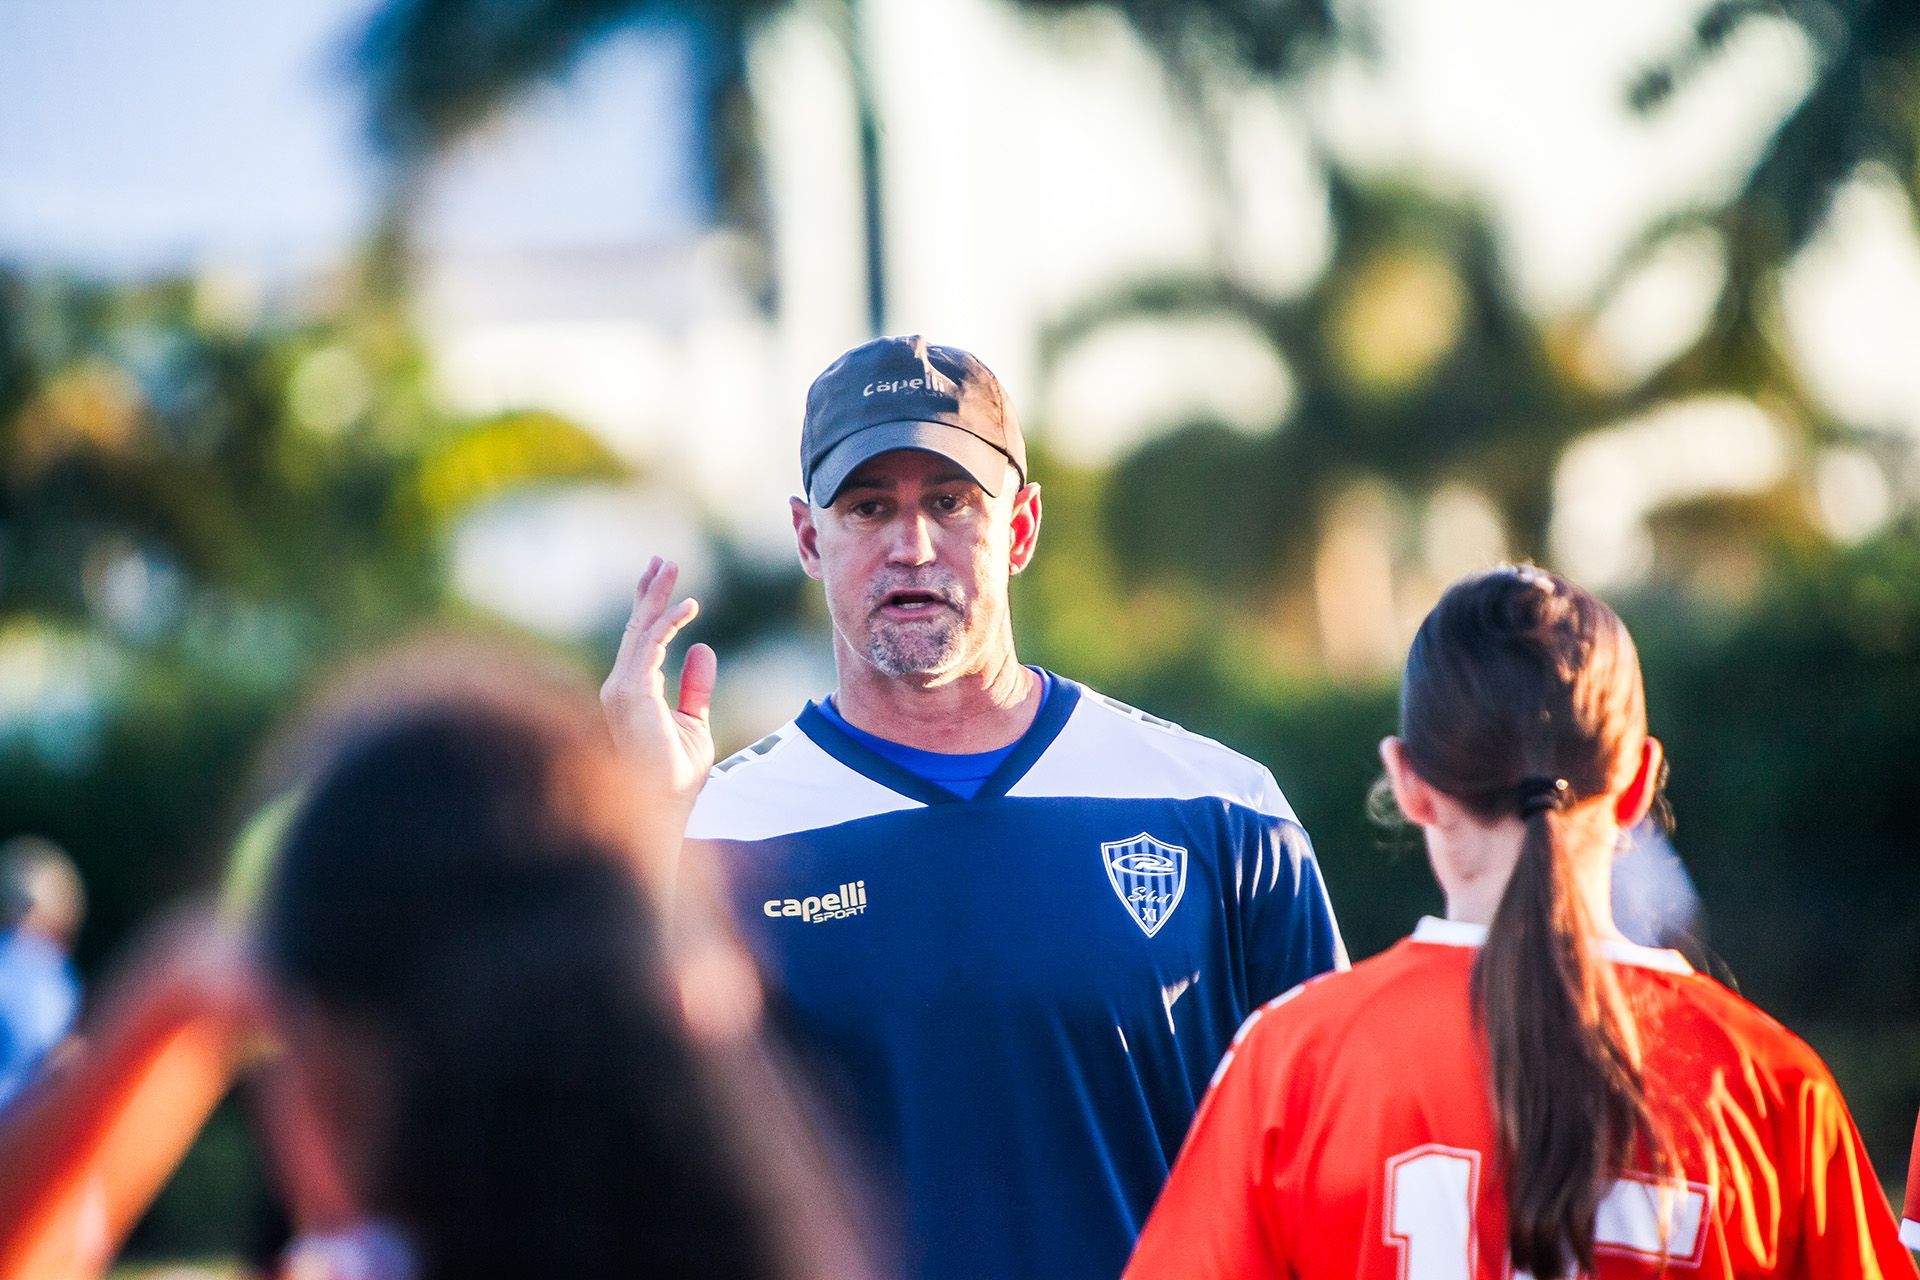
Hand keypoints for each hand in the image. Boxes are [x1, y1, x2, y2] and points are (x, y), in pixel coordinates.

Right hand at [600, 557, 718, 831]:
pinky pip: (650, 646)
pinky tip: (688, 606)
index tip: (668, 583)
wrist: (666, 803)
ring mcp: (621, 688)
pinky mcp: (631, 692)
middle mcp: (621, 685)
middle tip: (663, 560)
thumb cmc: (676, 773)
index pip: (640, 640)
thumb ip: (695, 686)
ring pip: (639, 630)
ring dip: (655, 596)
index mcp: (633, 690)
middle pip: (635, 627)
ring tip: (670, 566)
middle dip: (649, 592)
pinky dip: (668, 623)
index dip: (653, 609)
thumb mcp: (694, 721)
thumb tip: (702, 648)